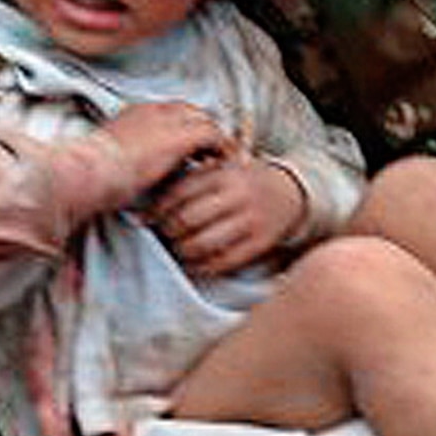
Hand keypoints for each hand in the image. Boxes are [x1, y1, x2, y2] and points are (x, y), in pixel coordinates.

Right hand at [99, 102, 229, 197]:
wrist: (89, 173)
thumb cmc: (91, 175)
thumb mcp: (108, 159)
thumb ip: (125, 157)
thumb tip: (130, 172)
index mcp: (133, 113)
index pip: (169, 112)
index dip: (182, 127)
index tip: (190, 147)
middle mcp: (152, 110)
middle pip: (191, 111)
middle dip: (202, 129)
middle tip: (212, 151)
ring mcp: (168, 121)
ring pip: (205, 121)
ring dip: (215, 139)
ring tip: (222, 158)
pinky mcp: (180, 137)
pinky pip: (213, 135)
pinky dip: (221, 148)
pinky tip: (224, 163)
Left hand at [147, 154, 307, 275]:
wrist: (288, 193)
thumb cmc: (243, 181)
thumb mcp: (220, 168)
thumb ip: (190, 181)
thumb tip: (147, 208)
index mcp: (224, 173)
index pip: (179, 193)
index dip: (157, 210)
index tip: (147, 219)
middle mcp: (237, 196)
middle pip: (187, 219)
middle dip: (167, 231)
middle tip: (160, 235)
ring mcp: (251, 220)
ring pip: (202, 244)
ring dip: (181, 251)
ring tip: (175, 248)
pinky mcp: (260, 243)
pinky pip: (223, 262)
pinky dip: (201, 267)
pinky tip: (193, 263)